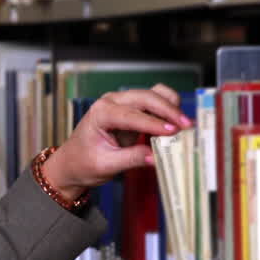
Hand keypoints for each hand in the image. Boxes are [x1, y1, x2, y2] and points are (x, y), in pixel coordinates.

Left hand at [42, 84, 190, 200]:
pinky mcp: (132, 108)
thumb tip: (155, 157)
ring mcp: (122, 102)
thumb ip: (131, 159)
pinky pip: (154, 102)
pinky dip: (167, 108)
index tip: (173, 131)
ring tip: (184, 124)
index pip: (131, 115)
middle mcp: (111, 102)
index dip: (154, 123)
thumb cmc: (83, 163)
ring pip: (153, 94)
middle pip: (146, 97)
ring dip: (170, 106)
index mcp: (101, 113)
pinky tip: (175, 123)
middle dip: (168, 110)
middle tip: (187, 126)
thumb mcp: (105, 165)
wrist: (72, 163)